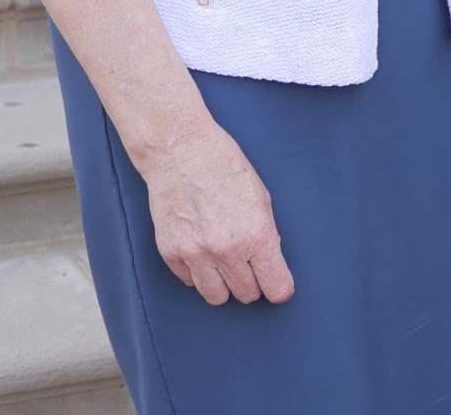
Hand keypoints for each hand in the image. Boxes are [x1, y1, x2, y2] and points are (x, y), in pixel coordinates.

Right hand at [134, 119, 293, 305]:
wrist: (182, 152)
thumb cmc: (226, 169)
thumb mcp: (262, 199)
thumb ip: (266, 236)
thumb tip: (270, 263)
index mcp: (256, 236)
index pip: (276, 287)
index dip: (280, 288)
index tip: (278, 285)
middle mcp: (226, 251)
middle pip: (246, 294)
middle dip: (252, 283)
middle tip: (250, 264)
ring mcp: (195, 254)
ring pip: (216, 297)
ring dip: (225, 285)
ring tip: (226, 264)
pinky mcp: (171, 253)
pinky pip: (190, 282)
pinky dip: (199, 273)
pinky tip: (203, 250)